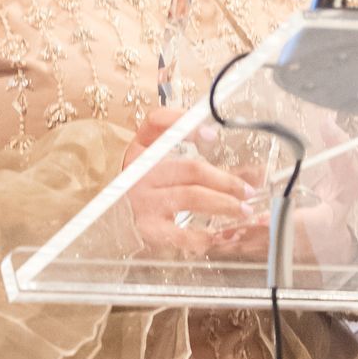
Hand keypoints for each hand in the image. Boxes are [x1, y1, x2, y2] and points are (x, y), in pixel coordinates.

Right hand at [125, 110, 269, 259]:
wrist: (109, 219)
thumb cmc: (142, 187)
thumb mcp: (155, 162)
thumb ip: (191, 157)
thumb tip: (248, 170)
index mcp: (142, 148)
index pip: (157, 122)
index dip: (185, 124)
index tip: (213, 134)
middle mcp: (140, 170)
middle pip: (191, 168)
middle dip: (225, 180)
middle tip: (247, 191)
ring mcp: (144, 199)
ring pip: (192, 196)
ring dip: (224, 204)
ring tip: (243, 210)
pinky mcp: (148, 227)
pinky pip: (180, 233)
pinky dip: (201, 236)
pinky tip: (217, 235)